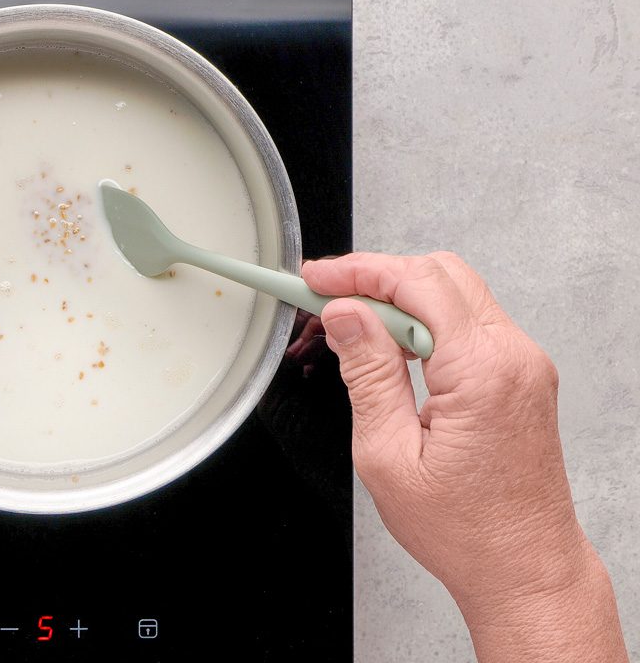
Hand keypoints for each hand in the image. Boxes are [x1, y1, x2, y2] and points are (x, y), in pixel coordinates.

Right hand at [302, 252, 625, 661]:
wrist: (524, 568)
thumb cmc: (465, 531)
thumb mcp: (388, 454)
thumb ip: (367, 374)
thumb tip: (345, 316)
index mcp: (482, 372)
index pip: (417, 284)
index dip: (358, 272)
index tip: (315, 281)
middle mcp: (513, 358)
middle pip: (440, 274)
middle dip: (376, 276)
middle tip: (325, 296)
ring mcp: (523, 364)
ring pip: (454, 292)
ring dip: (398, 297)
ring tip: (350, 327)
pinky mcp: (520, 376)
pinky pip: (468, 322)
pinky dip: (423, 320)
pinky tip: (390, 346)